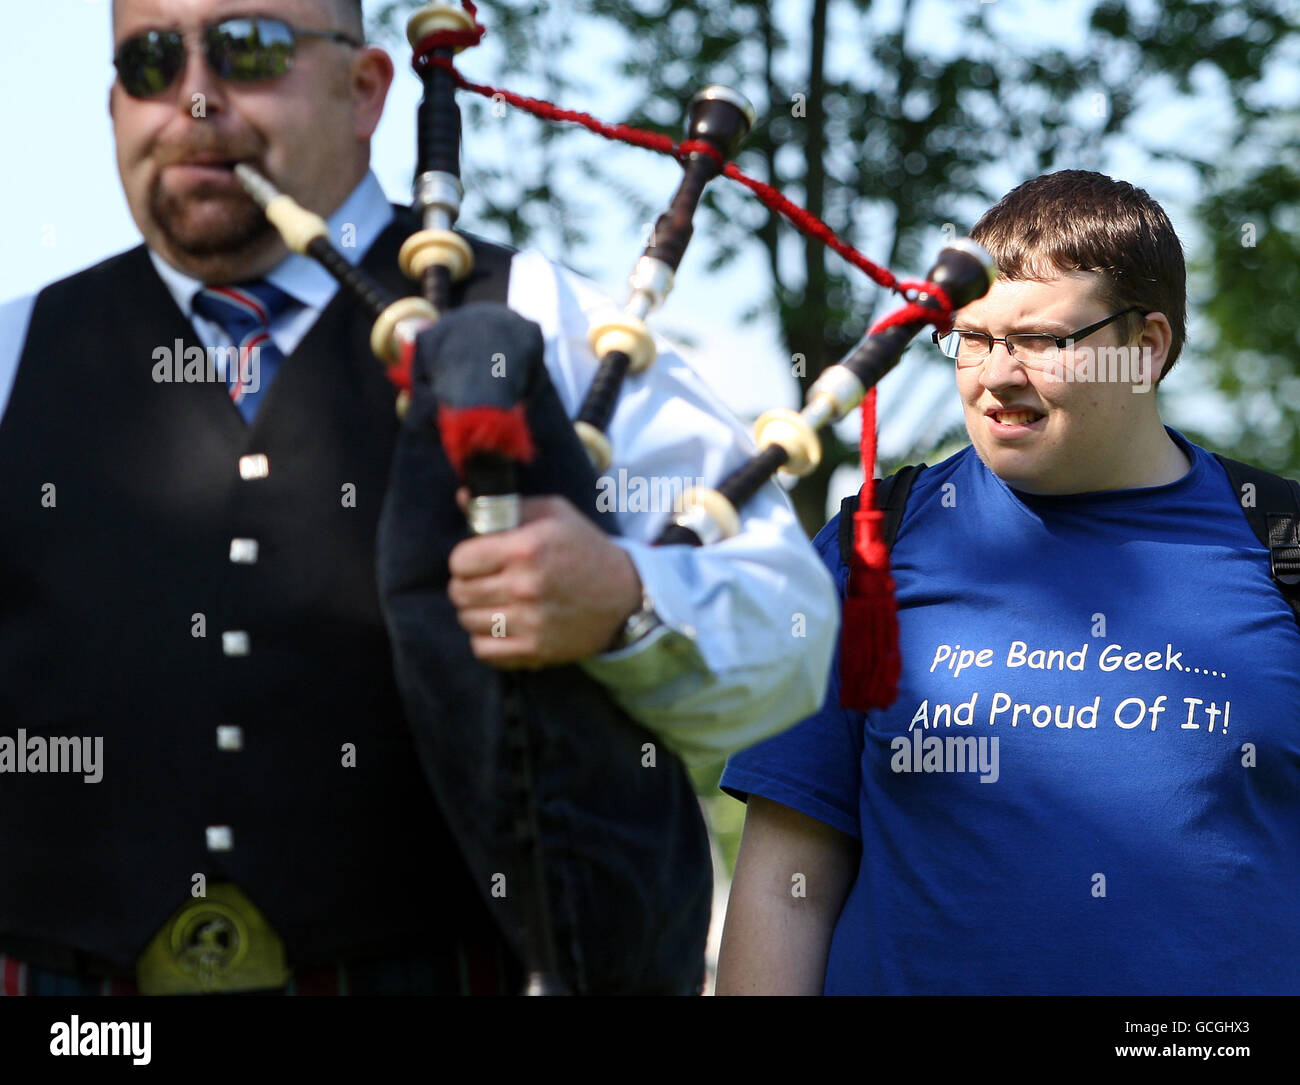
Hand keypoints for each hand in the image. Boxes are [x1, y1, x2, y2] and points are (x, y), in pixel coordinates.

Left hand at [447, 493, 643, 667]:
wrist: (624, 594)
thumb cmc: (585, 549)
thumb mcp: (554, 513)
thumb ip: (506, 507)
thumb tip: (461, 498)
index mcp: (526, 548)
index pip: (460, 560)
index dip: (465, 559)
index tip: (476, 561)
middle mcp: (525, 585)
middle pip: (459, 592)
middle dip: (466, 585)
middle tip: (482, 582)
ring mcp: (530, 621)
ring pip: (468, 621)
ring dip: (475, 612)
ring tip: (493, 604)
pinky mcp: (535, 649)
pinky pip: (484, 650)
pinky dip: (486, 640)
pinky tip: (500, 627)